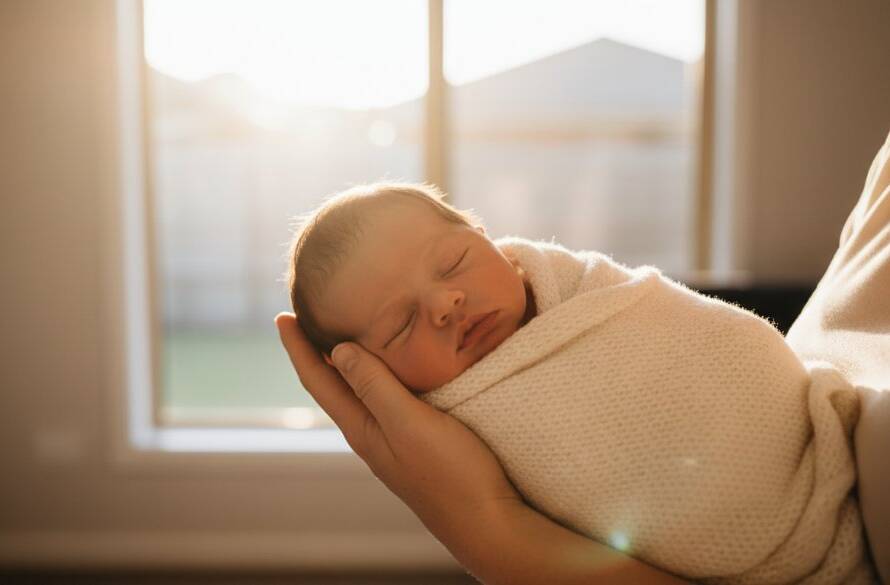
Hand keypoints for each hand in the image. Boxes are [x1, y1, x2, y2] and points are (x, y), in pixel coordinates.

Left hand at [274, 312, 520, 535]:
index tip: (282, 316)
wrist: (488, 521)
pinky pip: (386, 397)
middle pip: (333, 385)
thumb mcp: (409, 424)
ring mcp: (394, 439)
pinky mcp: (418, 440)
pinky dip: (378, 373)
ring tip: (343, 332)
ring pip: (360, 391)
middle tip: (308, 315)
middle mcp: (371, 433)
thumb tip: (339, 351)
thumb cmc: (451, 473)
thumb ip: (375, 387)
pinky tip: (394, 365)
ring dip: (346, 361)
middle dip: (316, 351)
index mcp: (362, 428)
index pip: (318, 381)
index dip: (297, 348)